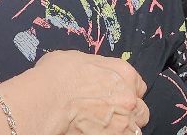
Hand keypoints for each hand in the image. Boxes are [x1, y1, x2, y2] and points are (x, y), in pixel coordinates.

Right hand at [7, 52, 147, 134]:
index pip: (138, 85)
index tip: (115, 96)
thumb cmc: (56, 77)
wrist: (45, 102)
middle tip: (110, 114)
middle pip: (140, 110)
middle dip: (128, 112)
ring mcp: (124, 123)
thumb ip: (94, 68)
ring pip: (133, 130)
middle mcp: (129, 98)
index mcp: (124, 73)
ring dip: (122, 128)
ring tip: (104, 127)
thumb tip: (89, 73)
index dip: (126, 91)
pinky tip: (97, 133)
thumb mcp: (77, 58)